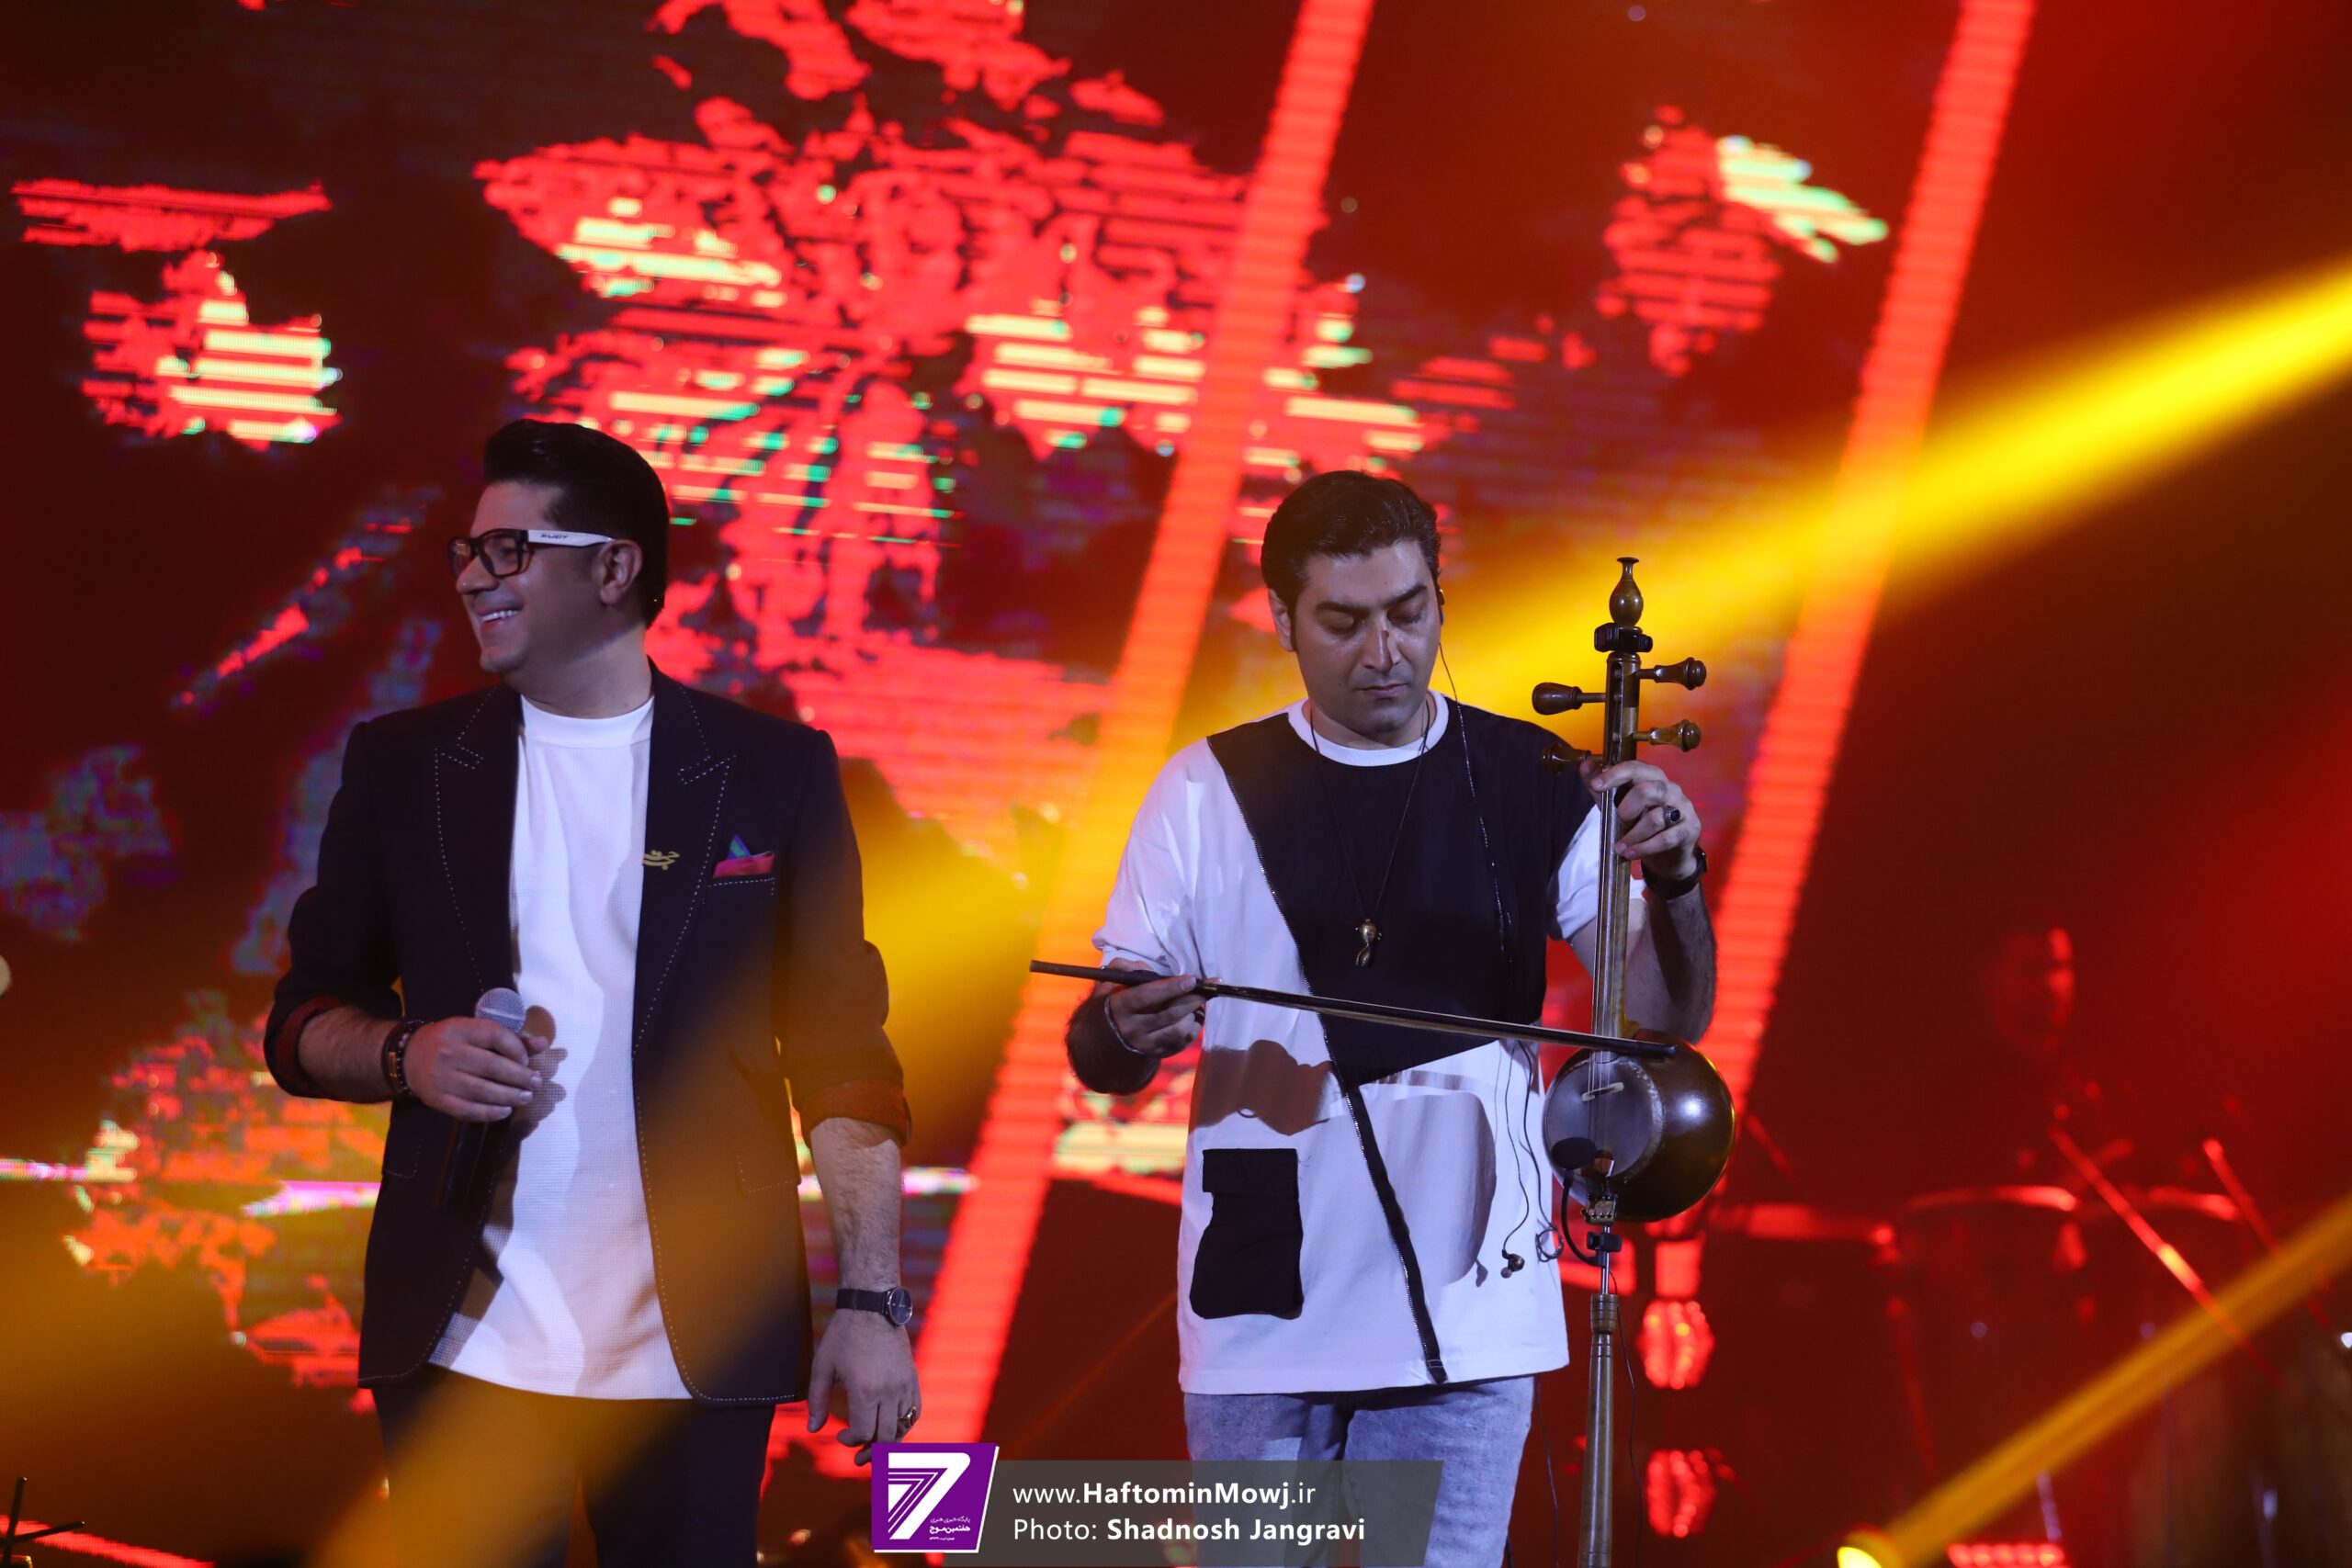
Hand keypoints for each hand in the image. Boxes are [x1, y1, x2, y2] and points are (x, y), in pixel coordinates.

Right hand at [403, 1016, 547, 1120]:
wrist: (409, 1057)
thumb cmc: (450, 1041)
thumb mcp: (474, 1031)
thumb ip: (510, 1038)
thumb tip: (544, 1043)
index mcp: (460, 1030)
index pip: (495, 1035)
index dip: (516, 1048)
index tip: (527, 1060)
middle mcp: (450, 1053)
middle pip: (491, 1066)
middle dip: (519, 1076)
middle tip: (536, 1083)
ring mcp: (442, 1078)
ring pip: (480, 1090)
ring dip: (508, 1096)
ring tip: (525, 1097)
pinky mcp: (437, 1099)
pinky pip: (466, 1110)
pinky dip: (489, 1113)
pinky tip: (505, 1111)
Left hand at [807, 1305, 920, 1466]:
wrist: (872, 1307)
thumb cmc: (843, 1335)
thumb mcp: (822, 1367)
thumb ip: (816, 1401)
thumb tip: (813, 1429)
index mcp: (865, 1391)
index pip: (862, 1433)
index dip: (850, 1441)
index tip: (840, 1436)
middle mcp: (888, 1391)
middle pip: (886, 1437)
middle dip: (871, 1451)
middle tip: (859, 1456)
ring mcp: (904, 1385)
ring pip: (903, 1427)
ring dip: (889, 1441)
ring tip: (877, 1447)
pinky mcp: (912, 1378)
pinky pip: (915, 1411)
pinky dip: (905, 1424)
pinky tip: (893, 1427)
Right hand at [1097, 958, 1205, 1058]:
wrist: (1108, 1039)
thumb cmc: (1114, 1003)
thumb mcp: (1111, 983)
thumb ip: (1125, 969)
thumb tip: (1145, 968)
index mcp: (1121, 1007)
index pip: (1146, 996)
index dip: (1170, 988)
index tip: (1191, 980)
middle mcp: (1133, 1029)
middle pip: (1168, 1013)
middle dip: (1191, 999)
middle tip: (1206, 989)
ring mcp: (1146, 1044)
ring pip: (1179, 1029)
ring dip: (1193, 1013)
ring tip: (1198, 1002)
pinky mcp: (1158, 1054)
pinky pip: (1183, 1041)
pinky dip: (1194, 1027)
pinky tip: (1194, 1016)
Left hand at [1579, 758, 1701, 881]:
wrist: (1668, 854)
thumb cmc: (1641, 824)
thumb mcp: (1617, 806)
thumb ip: (1602, 789)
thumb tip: (1585, 765)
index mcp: (1651, 777)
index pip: (1634, 768)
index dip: (1614, 775)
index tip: (1595, 786)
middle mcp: (1670, 788)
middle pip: (1649, 789)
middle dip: (1627, 807)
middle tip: (1619, 820)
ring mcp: (1683, 808)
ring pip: (1656, 818)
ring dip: (1633, 835)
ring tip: (1619, 847)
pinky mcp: (1690, 829)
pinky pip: (1666, 838)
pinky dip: (1645, 847)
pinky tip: (1631, 854)